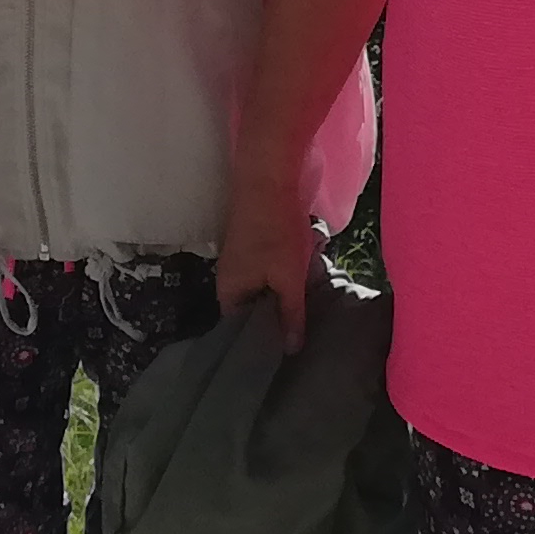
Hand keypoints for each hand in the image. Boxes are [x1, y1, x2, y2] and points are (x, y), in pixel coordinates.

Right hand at [215, 181, 316, 350]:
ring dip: (281, 296)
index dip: (261, 344)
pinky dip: (282, 278)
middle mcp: (229, 280)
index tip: (284, 353)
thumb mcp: (288, 280)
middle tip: (301, 333)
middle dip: (274, 319)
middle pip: (251, 311)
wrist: (268, 179)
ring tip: (306, 308)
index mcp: (229, 293)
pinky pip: (266, 273)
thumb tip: (290, 350)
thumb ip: (290, 315)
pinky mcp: (253, 246)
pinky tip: (302, 279)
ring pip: (261, 290)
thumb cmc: (275, 233)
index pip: (240, 332)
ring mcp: (240, 261)